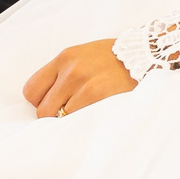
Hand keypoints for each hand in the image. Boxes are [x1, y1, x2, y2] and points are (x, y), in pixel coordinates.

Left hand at [23, 39, 137, 117]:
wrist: (148, 55)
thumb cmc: (114, 60)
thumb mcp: (83, 57)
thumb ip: (63, 74)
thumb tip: (44, 102)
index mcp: (64, 58)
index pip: (31, 90)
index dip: (40, 102)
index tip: (55, 104)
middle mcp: (70, 69)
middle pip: (42, 109)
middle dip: (55, 115)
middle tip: (73, 113)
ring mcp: (83, 83)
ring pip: (58, 118)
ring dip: (70, 121)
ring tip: (86, 114)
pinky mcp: (97, 95)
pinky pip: (76, 121)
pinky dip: (82, 123)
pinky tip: (94, 117)